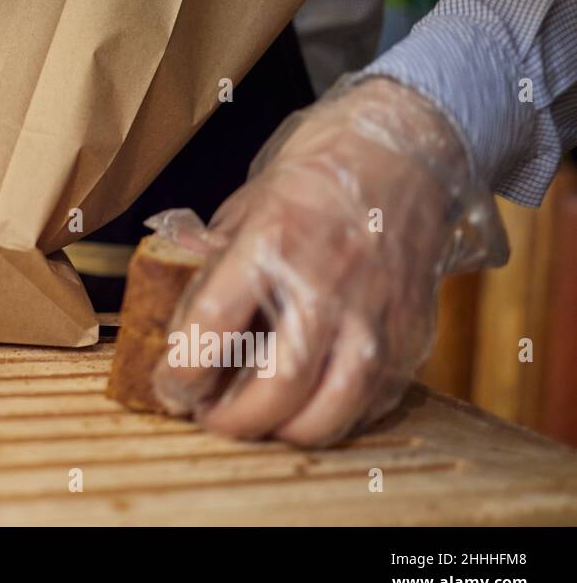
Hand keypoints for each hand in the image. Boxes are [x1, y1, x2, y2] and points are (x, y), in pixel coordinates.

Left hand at [148, 77, 507, 446]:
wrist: (403, 152)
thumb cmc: (314, 177)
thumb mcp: (246, 207)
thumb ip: (219, 268)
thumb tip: (184, 331)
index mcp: (271, 242)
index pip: (213, 326)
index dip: (183, 372)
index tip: (170, 388)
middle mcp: (326, 283)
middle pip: (278, 384)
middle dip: (234, 420)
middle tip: (209, 420)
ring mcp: (376, 312)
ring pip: (334, 406)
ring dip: (287, 431)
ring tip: (259, 425)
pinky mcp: (412, 332)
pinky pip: (374, 398)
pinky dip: (338, 416)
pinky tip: (309, 407)